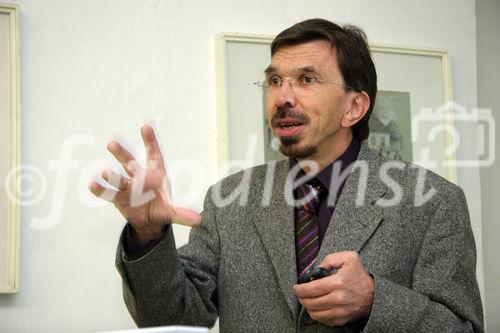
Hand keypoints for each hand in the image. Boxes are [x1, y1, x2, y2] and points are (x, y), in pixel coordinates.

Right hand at [88, 125, 201, 241]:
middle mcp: (139, 177)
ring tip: (104, 171)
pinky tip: (92, 185)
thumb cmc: (162, 208)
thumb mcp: (173, 211)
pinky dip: (101, 189)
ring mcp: (127, 187)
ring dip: (111, 175)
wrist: (149, 221)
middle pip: (130, 163)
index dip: (150, 142)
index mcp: (155, 174)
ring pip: (118, 178)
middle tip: (111, 144)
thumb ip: (183, 214)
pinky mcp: (118, 198)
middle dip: (122, 154)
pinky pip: (108, 193)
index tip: (146, 127)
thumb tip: (199, 220)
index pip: (153, 155)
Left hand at [293, 251, 373, 326]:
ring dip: (307, 307)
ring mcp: (340, 311)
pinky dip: (317, 314)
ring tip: (307, 300)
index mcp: (337, 283)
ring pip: (315, 313)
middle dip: (301, 298)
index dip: (299, 289)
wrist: (375, 294)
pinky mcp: (342, 319)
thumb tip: (317, 269)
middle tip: (299, 293)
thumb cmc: (360, 275)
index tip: (296, 287)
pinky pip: (323, 320)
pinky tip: (317, 307)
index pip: (311, 289)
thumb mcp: (348, 258)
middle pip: (310, 303)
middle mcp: (338, 299)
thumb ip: (330, 259)